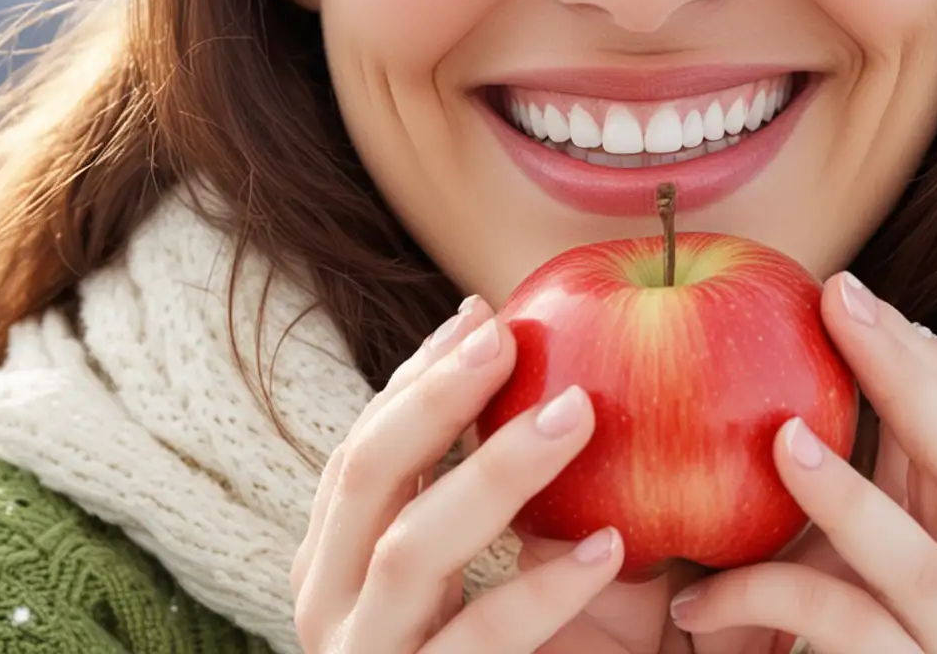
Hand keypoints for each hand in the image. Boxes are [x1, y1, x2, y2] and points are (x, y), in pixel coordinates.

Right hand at [290, 295, 628, 652]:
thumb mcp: (483, 574)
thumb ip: (496, 496)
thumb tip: (546, 371)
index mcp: (331, 564)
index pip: (363, 449)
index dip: (415, 378)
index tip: (480, 315)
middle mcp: (328, 609)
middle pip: (367, 476)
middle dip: (437, 396)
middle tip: (511, 337)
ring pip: (412, 549)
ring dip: (496, 471)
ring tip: (580, 414)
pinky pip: (479, 641)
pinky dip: (542, 589)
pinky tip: (607, 544)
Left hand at [660, 272, 936, 653]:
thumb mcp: (802, 564)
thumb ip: (790, 490)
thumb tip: (718, 383)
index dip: (912, 354)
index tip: (843, 290)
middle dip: (906, 373)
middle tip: (840, 299)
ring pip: (920, 558)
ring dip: (849, 494)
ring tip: (783, 440)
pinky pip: (848, 632)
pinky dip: (766, 604)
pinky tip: (691, 602)